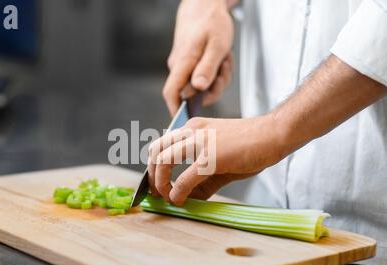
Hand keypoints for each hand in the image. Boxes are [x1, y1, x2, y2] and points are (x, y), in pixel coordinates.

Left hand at [148, 115, 286, 205]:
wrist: (274, 134)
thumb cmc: (251, 145)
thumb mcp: (220, 159)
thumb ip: (202, 179)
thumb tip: (188, 199)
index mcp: (193, 128)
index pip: (162, 144)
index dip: (153, 166)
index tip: (157, 184)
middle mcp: (192, 131)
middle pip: (155, 150)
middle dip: (150, 174)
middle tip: (156, 192)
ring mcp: (200, 142)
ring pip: (163, 160)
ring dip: (159, 182)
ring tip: (167, 197)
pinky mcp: (211, 157)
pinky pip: (184, 178)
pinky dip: (177, 192)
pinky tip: (180, 200)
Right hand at [164, 0, 234, 115]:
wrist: (205, 4)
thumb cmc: (211, 23)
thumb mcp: (217, 45)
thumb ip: (207, 68)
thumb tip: (198, 89)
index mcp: (182, 63)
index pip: (171, 93)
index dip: (176, 110)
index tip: (185, 122)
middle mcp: (179, 67)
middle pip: (193, 92)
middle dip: (213, 88)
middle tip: (224, 70)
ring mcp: (184, 66)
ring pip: (202, 84)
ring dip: (218, 77)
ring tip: (224, 59)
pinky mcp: (191, 64)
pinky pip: (205, 75)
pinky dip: (217, 70)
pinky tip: (222, 58)